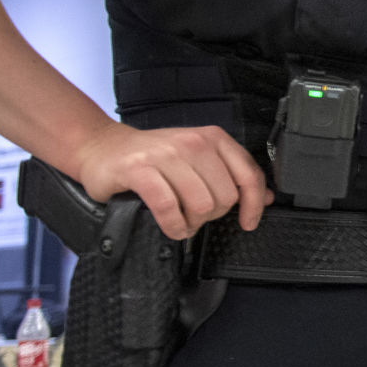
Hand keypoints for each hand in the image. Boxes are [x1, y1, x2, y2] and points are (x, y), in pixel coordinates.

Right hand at [71, 121, 270, 239]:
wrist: (102, 147)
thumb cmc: (152, 157)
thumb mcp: (197, 160)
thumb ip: (230, 175)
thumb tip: (264, 197)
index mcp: (213, 138)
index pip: (248, 175)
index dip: (253, 204)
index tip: (248, 222)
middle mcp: (193, 142)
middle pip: (224, 196)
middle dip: (212, 216)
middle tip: (195, 216)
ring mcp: (165, 154)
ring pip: (200, 204)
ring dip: (192, 224)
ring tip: (182, 222)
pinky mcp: (139, 169)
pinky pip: (169, 207)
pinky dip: (174, 226)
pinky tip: (172, 227)